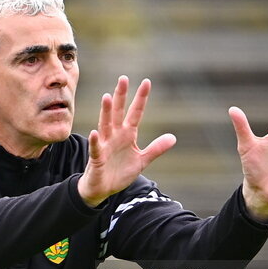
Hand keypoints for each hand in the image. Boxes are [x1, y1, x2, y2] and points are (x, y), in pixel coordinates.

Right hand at [78, 76, 176, 207]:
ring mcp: (105, 146)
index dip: (141, 98)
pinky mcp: (97, 159)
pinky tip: (94, 132)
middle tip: (123, 78)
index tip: (146, 82)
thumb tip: (173, 137)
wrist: (102, 189)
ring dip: (106, 112)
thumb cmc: (119, 172)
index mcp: (127, 135)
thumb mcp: (142, 161)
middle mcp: (115, 136)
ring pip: (105, 125)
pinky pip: (95, 148)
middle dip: (121, 96)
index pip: (135, 113)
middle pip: (118, 113)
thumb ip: (156, 149)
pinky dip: (94, 141)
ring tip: (107, 97)